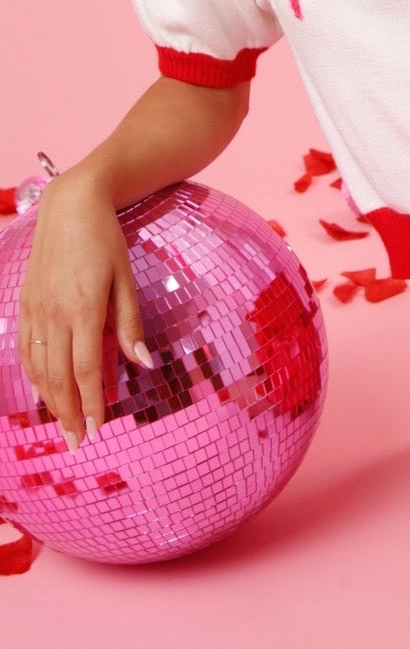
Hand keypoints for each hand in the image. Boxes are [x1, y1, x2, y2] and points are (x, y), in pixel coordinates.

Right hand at [17, 175, 152, 450]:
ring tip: (62, 425)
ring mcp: (36, 309)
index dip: (91, 403)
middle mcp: (54, 314)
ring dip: (50, 400)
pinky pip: (26, 348)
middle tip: (77, 443)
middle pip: (58, 377)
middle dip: (68, 413)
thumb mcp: (126, 279)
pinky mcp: (26, 303)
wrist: (71, 206)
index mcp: (84, 309)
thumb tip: (144, 364)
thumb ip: (131, 324)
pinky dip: (33, 375)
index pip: (86, 370)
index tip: (97, 430)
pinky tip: (42, 390)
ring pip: (38, 367)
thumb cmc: (106, 240)